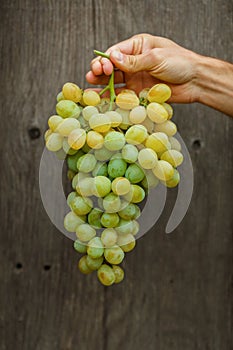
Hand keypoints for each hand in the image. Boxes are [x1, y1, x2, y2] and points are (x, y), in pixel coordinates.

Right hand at [86, 34, 200, 103]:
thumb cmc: (180, 63)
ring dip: (102, 85)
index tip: (102, 67)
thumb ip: (133, 61)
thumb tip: (112, 58)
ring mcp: (136, 78)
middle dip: (100, 71)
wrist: (196, 81)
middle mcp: (135, 62)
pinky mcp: (139, 92)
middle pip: (111, 67)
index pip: (115, 52)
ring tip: (90, 89)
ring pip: (114, 82)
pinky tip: (102, 100)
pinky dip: (112, 98)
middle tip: (92, 76)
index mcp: (138, 47)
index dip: (105, 60)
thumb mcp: (156, 58)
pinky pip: (123, 96)